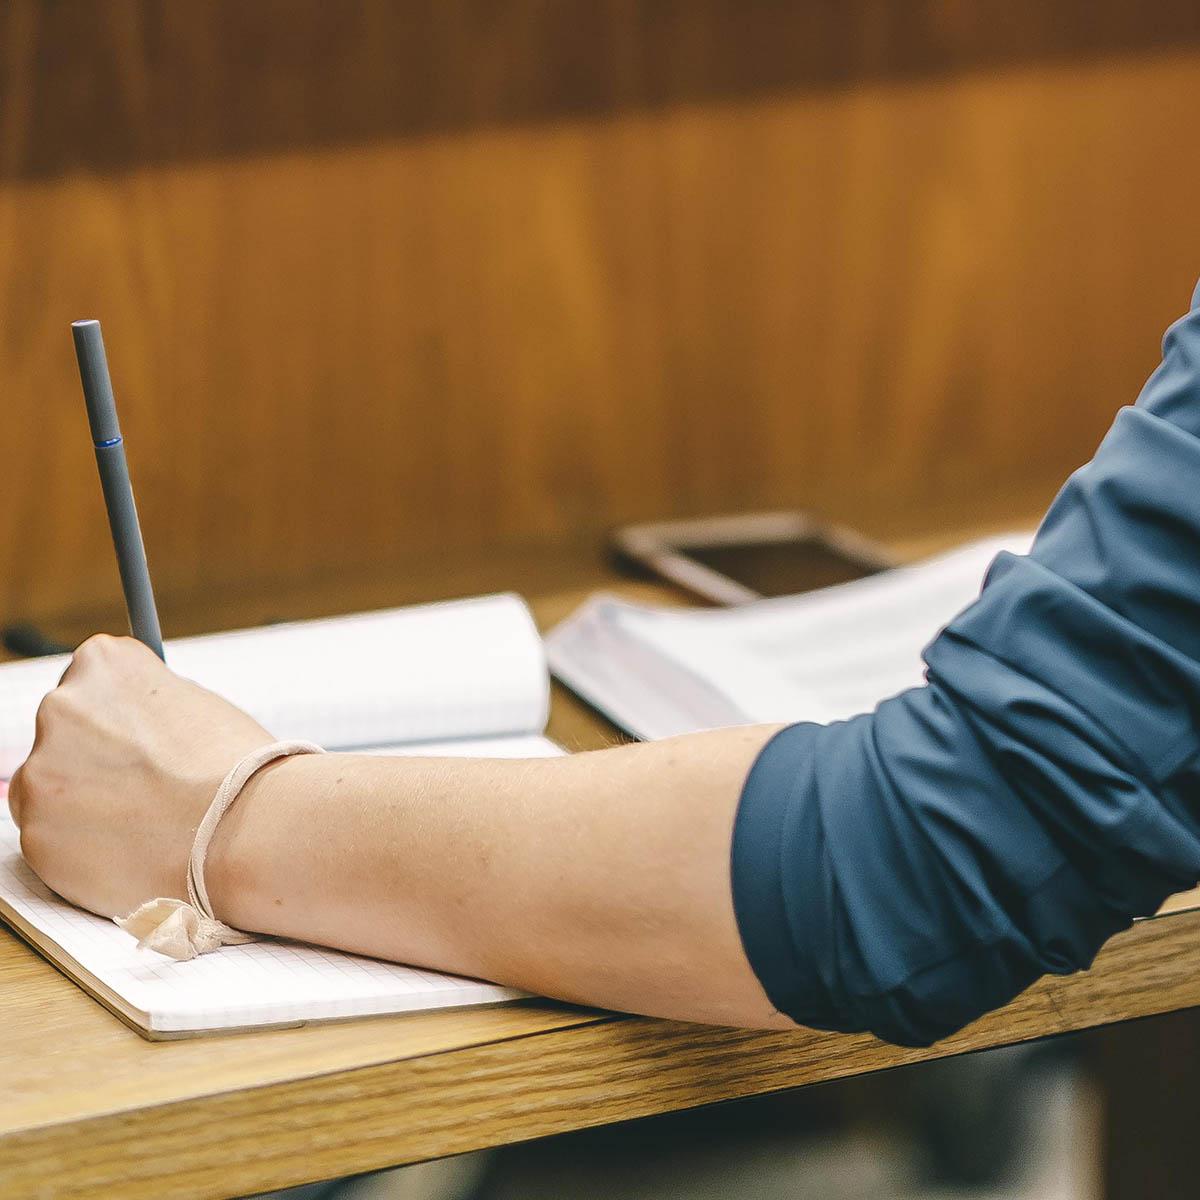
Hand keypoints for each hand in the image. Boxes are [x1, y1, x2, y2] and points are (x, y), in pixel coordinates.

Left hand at [7, 635, 273, 917]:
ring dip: (85, 803)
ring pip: (51, 789)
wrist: (248, 830)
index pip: (91, 681)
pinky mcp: (36, 834)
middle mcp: (60, 706)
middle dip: (96, 758)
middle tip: (147, 786)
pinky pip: (53, 839)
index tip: (144, 741)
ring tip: (146, 823)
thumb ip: (149, 705)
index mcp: (103, 663)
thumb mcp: (197, 703)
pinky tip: (131, 850)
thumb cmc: (239, 766)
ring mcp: (40, 772)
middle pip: (64, 734)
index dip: (122, 717)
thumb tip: (129, 724)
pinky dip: (83, 848)